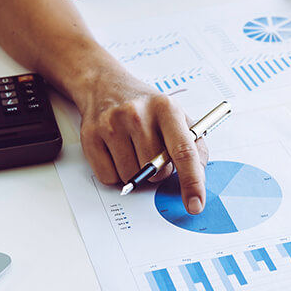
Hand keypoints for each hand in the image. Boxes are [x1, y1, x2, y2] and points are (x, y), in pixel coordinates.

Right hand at [76, 60, 207, 213]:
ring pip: (131, 177)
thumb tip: (199, 178)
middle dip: (158, 172)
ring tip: (132, 148)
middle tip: (151, 152)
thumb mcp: (176, 116)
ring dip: (136, 173)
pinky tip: (116, 151)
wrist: (105, 85)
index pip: (184, 151)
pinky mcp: (91, 137)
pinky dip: (116, 173)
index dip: (192, 182)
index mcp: (166, 108)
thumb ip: (194, 146)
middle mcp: (138, 114)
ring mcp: (112, 124)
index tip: (195, 205)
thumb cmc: (146, 106)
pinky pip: (109, 177)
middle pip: (156, 171)